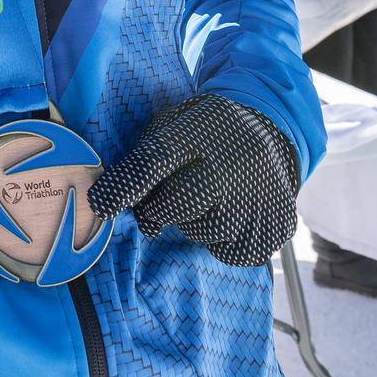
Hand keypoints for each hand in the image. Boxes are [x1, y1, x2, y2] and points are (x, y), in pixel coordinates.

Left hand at [87, 95, 299, 266]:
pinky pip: (232, 251)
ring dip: (196, 222)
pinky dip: (223, 239)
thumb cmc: (203, 131)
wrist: (269, 126)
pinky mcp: (276, 224)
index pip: (153, 162)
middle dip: (161, 209)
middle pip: (178, 206)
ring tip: (210, 195)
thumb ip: (143, 157)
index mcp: (195, 133)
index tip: (100, 206)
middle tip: (167, 197)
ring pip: (204, 232)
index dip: (124, 186)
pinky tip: (231, 211)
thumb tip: (109, 203)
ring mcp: (257, 196)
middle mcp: (230, 164)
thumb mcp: (171, 124)